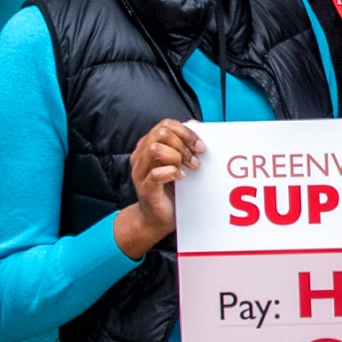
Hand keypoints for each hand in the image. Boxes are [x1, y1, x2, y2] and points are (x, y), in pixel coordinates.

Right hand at [114, 117, 202, 257]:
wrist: (157, 218)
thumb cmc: (171, 189)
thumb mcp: (180, 162)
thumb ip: (185, 143)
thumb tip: (196, 123)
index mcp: (148, 145)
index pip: (166, 125)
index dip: (186, 132)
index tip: (201, 146)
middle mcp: (141, 155)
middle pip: (161, 133)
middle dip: (183, 144)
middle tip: (196, 160)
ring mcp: (140, 172)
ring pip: (155, 149)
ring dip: (177, 156)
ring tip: (188, 168)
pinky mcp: (145, 188)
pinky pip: (156, 174)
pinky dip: (172, 173)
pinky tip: (181, 178)